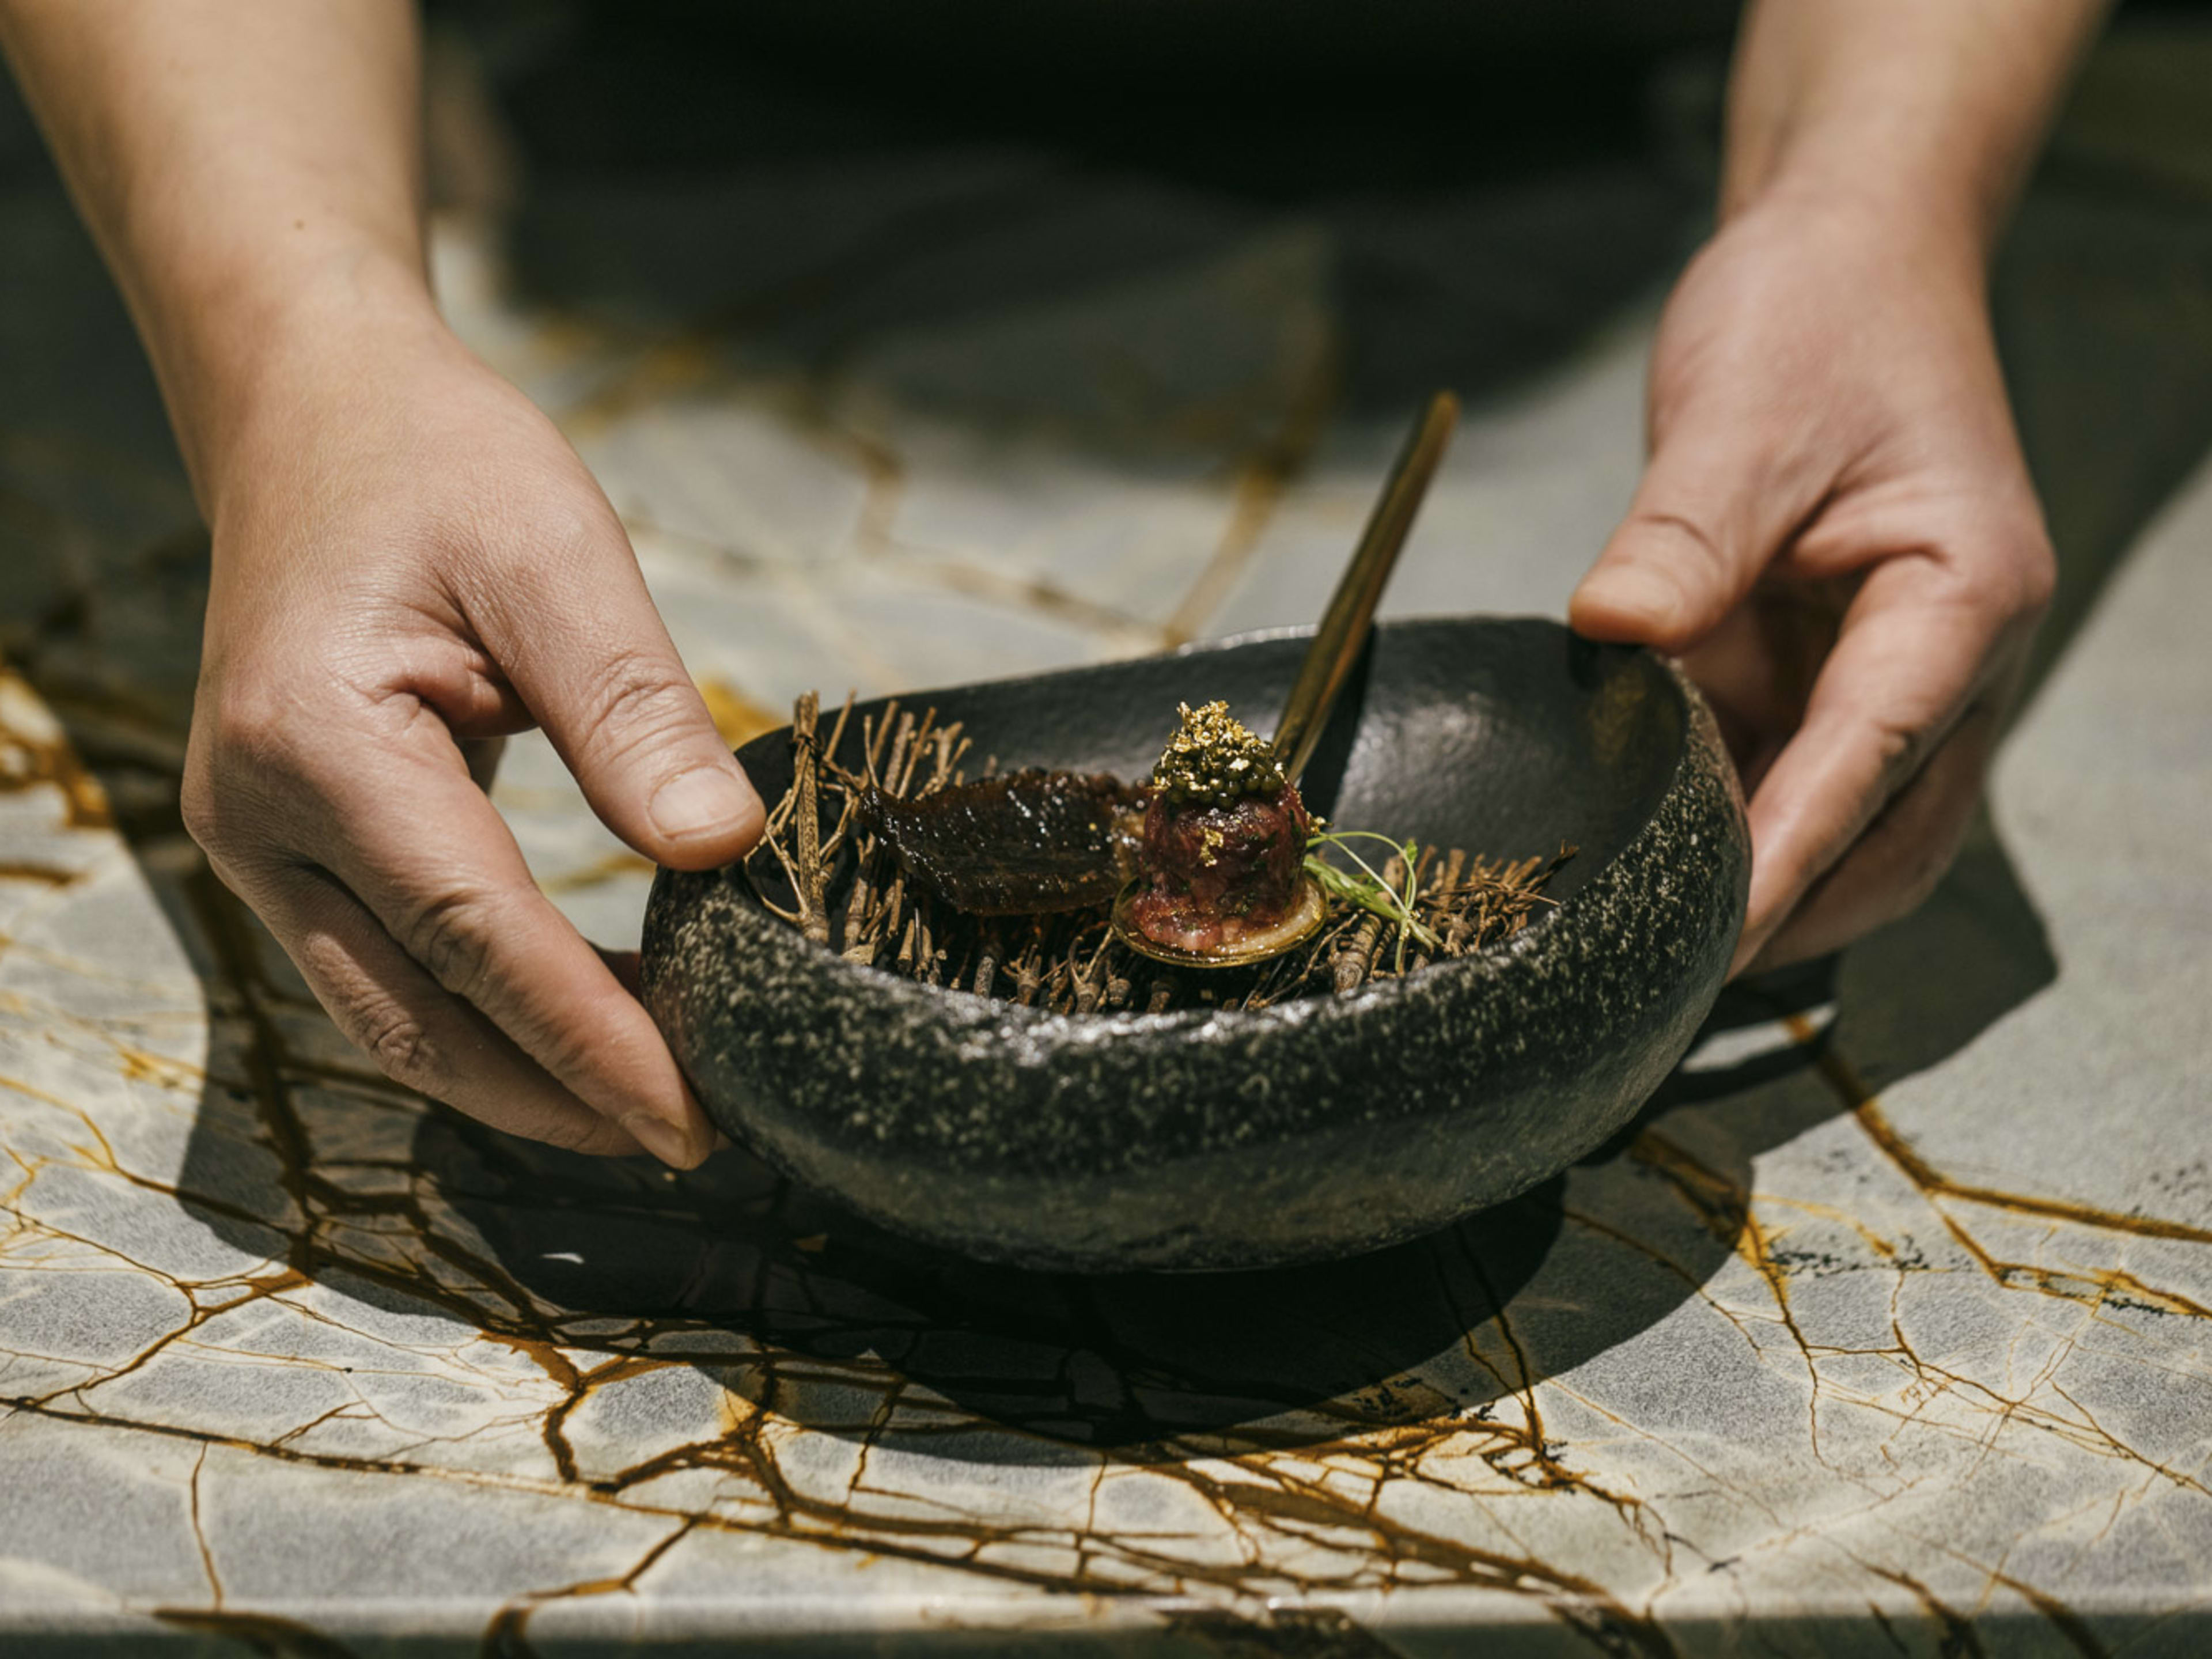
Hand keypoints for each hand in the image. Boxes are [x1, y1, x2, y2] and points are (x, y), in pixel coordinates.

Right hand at [180, 281, 761, 1164]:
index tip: (693, 1115)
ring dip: (524, 1077)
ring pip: (396, 1018)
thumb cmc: (435, 462)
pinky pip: (390, 970)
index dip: (591, 1041)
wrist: (312, 411)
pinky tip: (591, 1023)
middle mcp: (259, 820)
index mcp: (315, 742)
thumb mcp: (555, 556)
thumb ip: (632, 709)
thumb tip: (724, 853)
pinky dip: (488, 1018)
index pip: (478, 937)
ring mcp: (259, 845)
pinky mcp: (290, 848)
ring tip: (656, 1106)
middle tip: (696, 1141)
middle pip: (421, 1016)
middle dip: (561, 1096)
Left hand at [1570, 194, 2053, 973]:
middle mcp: (1949, 659)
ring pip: (1850, 826)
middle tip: (1665, 974)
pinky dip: (1735, 824)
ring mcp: (1893, 674)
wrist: (1846, 260)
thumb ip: (1680, 538)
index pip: (1874, 758)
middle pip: (1887, 832)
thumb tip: (1610, 634)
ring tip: (1649, 944)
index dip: (1791, 857)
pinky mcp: (1833, 672)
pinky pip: (1794, 776)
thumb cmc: (1819, 318)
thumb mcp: (1740, 418)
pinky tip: (1650, 856)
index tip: (1716, 937)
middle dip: (1789, 911)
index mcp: (1961, 598)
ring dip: (1764, 884)